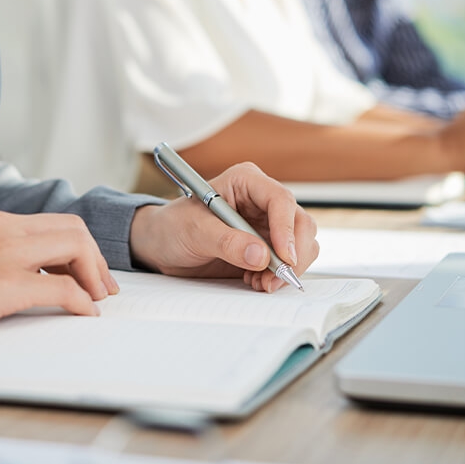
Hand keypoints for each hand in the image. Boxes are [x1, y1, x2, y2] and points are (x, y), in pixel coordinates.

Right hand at [0, 205, 118, 339]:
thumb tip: (2, 267)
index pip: (48, 221)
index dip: (75, 246)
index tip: (85, 270)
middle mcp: (1, 226)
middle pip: (71, 228)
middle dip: (94, 257)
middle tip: (103, 286)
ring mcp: (4, 253)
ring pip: (73, 247)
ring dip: (94, 275)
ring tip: (98, 299)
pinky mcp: (3, 284)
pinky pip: (62, 289)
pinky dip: (82, 301)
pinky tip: (85, 314)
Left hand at [128, 162, 317, 292]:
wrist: (162, 246)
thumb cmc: (173, 226)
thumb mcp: (194, 231)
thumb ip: (226, 242)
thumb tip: (260, 255)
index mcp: (246, 181)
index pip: (280, 200)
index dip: (286, 229)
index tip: (283, 257)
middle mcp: (262, 200)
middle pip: (300, 223)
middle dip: (293, 254)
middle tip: (275, 278)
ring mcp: (268, 224)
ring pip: (302, 244)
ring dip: (286, 269)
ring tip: (258, 282)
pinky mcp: (268, 247)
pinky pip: (289, 261)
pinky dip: (278, 276)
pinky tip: (255, 281)